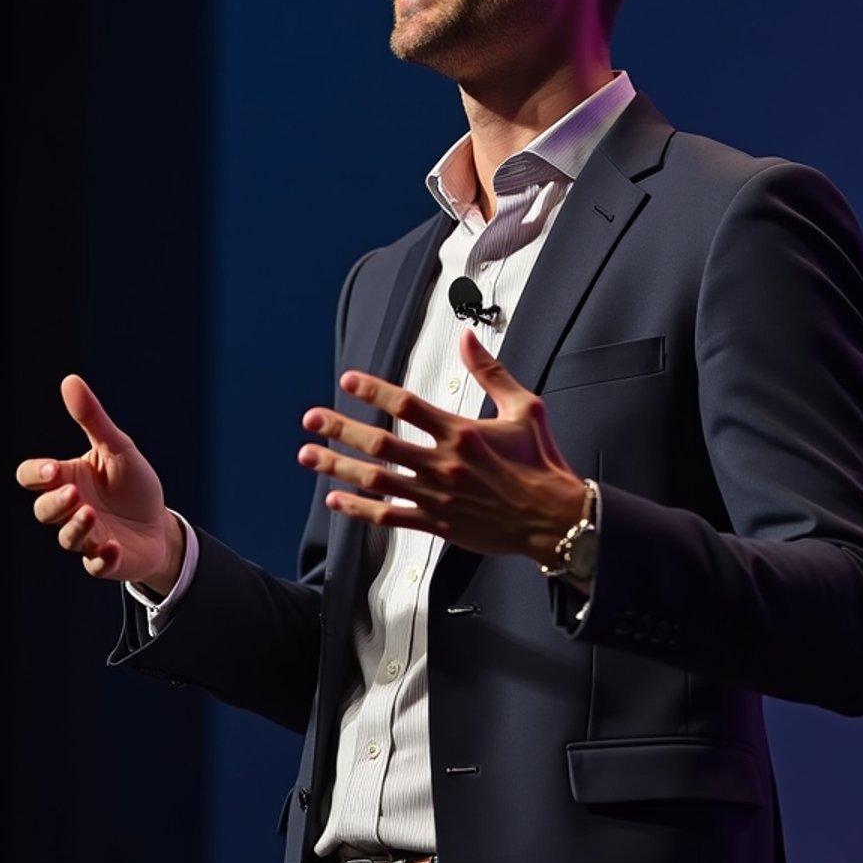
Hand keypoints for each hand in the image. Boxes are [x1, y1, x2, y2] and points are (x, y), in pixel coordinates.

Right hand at [16, 375, 183, 591]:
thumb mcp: (118, 448)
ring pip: (66, 538)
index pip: (33, 476)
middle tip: (74, 495)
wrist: (160, 525)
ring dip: (76, 528)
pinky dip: (101, 558)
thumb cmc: (133, 484)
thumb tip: (70, 380)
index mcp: (68, 479)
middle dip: (54, 503)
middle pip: (42, 509)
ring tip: (91, 514)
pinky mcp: (104, 560)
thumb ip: (93, 420)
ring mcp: (86, 537)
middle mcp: (70, 509)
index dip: (36, 474)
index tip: (54, 469)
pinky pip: (94, 565)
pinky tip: (112, 547)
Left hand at [297, 328, 585, 562]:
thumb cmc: (542, 464)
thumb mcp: (525, 409)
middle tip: (312, 418)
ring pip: (376, 480)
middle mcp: (444, 464)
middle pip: (380, 443)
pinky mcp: (437, 523)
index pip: (408, 405)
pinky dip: (359, 509)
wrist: (554, 519)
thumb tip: (467, 338)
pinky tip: (336, 500)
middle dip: (341, 429)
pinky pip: (389, 516)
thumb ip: (492, 372)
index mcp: (463, 433)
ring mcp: (437, 496)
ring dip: (338, 467)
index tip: (349, 381)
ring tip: (309, 456)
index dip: (374, 391)